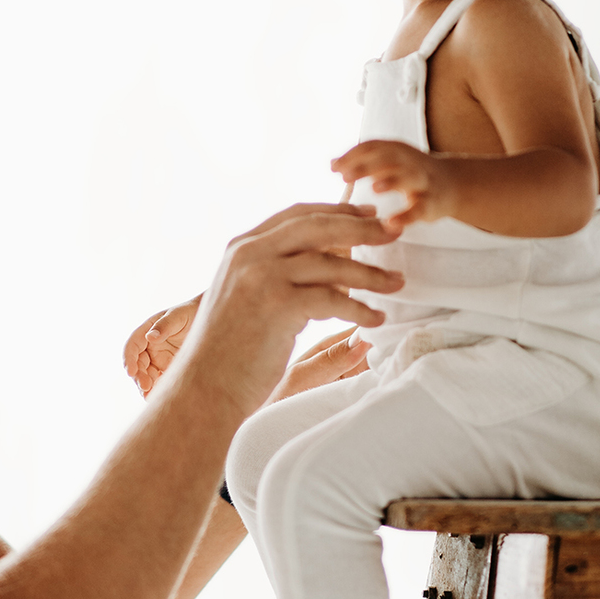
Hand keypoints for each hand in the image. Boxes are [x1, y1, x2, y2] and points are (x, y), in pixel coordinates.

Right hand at [124, 295, 203, 397]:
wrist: (209, 322)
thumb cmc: (191, 313)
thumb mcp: (178, 315)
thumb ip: (164, 326)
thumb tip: (150, 337)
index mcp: (147, 332)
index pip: (132, 347)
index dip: (128, 359)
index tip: (131, 371)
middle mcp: (149, 348)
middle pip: (138, 365)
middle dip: (138, 377)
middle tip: (145, 387)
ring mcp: (159, 360)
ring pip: (147, 376)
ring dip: (146, 387)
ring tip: (151, 398)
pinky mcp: (169, 370)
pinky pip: (160, 382)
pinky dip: (159, 390)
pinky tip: (162, 396)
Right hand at [174, 203, 402, 418]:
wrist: (204, 387)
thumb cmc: (227, 352)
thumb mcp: (244, 297)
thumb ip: (275, 273)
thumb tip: (329, 264)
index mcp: (241, 247)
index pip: (296, 215)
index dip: (336, 211)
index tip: (366, 214)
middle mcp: (249, 254)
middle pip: (317, 226)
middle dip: (362, 227)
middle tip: (394, 232)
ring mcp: (262, 277)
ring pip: (331, 263)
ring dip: (370, 274)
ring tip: (396, 283)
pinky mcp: (277, 305)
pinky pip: (332, 298)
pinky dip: (359, 309)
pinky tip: (375, 320)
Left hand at [331, 140, 452, 231]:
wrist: (453, 184)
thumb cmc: (412, 174)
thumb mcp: (388, 163)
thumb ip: (363, 163)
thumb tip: (332, 164)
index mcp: (396, 150)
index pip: (372, 147)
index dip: (353, 155)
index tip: (334, 167)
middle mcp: (409, 161)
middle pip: (387, 159)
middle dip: (366, 166)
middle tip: (345, 177)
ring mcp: (422, 181)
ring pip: (407, 178)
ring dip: (391, 181)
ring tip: (374, 189)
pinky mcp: (432, 202)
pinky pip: (420, 208)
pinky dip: (407, 215)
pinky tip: (392, 223)